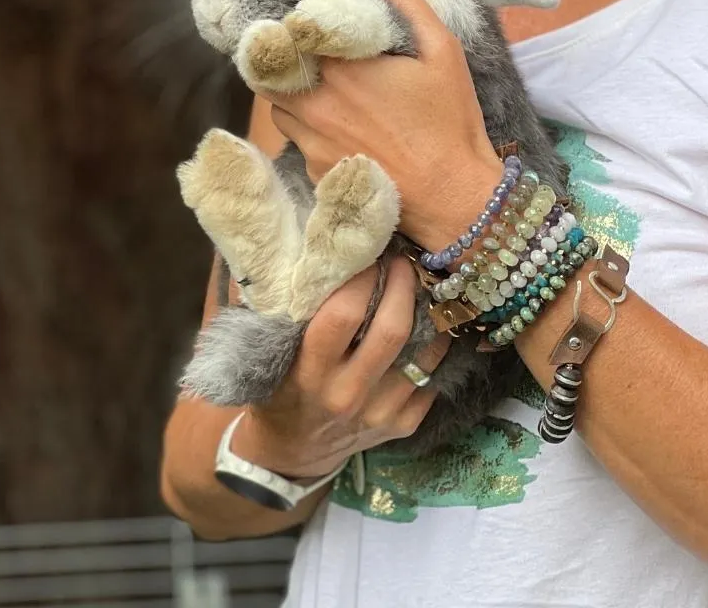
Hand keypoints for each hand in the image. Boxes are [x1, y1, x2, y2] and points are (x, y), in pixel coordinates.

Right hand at [231, 258, 449, 478]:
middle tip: (402, 262)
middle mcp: (347, 395)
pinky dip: (434, 347)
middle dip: (403, 284)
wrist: (290, 452)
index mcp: (309, 373)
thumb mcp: (273, 353)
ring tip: (420, 289)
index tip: (369, 254)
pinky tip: (426, 328)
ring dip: (428, 313)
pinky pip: (433, 375)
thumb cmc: (280, 388)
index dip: (363, 276)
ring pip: (424, 351)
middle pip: (392, 329)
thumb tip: (320, 253)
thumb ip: (296, 310)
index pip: (344, 314)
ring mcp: (379, 413)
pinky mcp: (402, 425)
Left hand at [266, 0, 503, 251]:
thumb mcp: (444, 52)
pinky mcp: (316, 171)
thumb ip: (411, 3)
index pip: (288, 34)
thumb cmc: (451, 121)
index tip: (306, 21)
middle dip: (282, 59)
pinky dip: (307, 128)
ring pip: (277, 106)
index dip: (293, 25)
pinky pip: (296, 140)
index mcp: (342, 68)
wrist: (452, 197)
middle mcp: (315, 104)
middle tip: (304, 53)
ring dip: (291, 93)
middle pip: (269, 71)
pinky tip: (339, 128)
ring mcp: (311, 141)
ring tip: (321, 89)